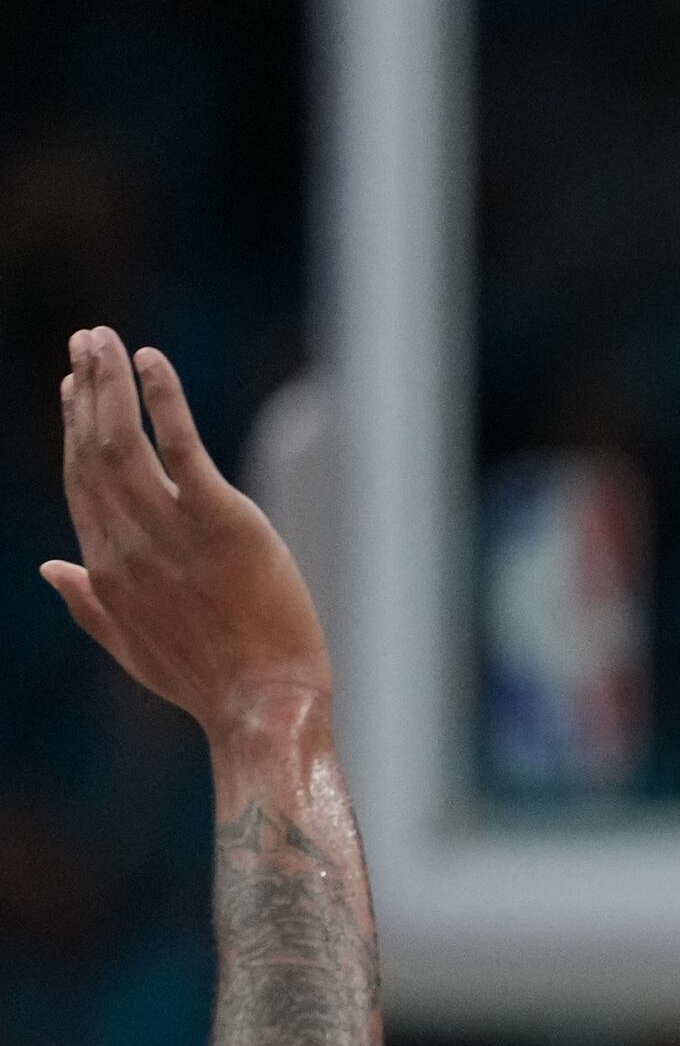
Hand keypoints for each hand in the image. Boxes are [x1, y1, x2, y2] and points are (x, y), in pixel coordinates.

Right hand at [41, 328, 333, 732]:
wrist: (263, 707)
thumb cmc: (207, 683)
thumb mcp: (131, 646)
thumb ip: (87, 603)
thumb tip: (50, 569)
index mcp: (106, 566)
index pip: (81, 480)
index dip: (73, 429)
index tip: (73, 387)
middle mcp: (126, 541)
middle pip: (93, 450)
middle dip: (86, 390)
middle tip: (85, 340)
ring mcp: (169, 530)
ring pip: (123, 441)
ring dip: (109, 383)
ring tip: (103, 338)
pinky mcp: (221, 521)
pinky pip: (182, 448)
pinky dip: (162, 400)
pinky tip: (151, 361)